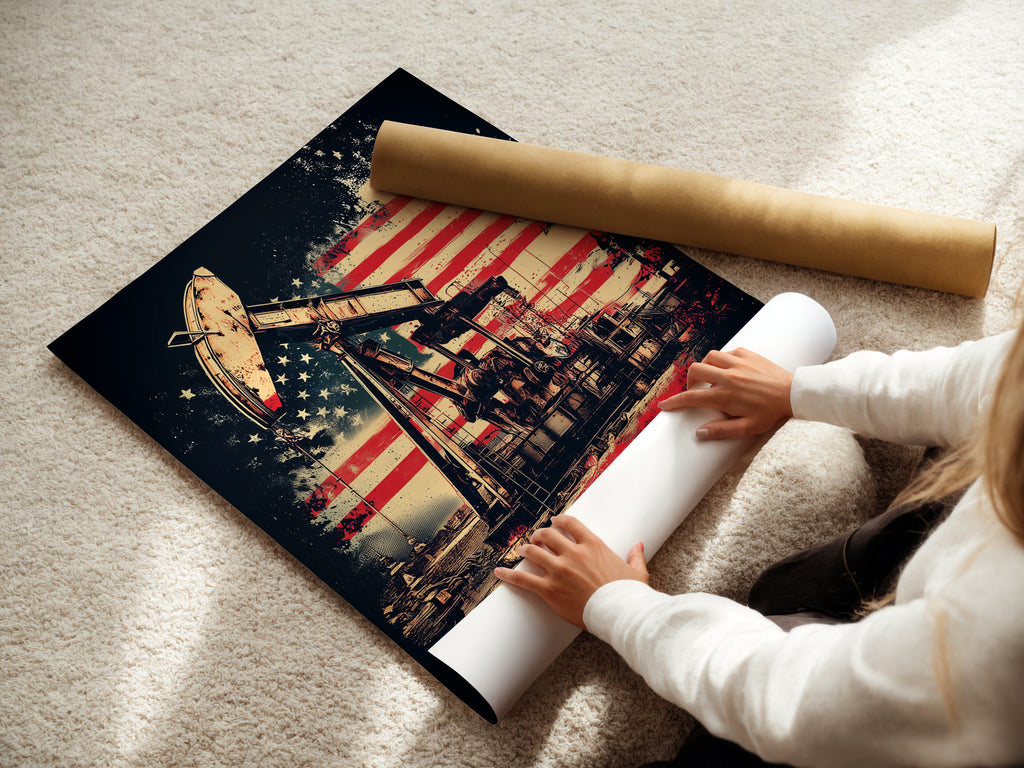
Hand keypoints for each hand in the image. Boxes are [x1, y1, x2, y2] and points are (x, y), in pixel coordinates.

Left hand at [494, 515, 647, 629]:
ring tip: (522, 550)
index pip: (570, 524)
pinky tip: (499, 571)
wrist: (620, 613)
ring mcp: (559, 570)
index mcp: (593, 545)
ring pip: (534, 552)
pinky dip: (509, 574)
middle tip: (536, 538)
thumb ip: (635, 556)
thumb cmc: (629, 594)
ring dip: (526, 549)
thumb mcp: (636, 572)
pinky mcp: (549, 589)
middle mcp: (573, 553)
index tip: (554, 521)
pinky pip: (523, 579)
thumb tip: (639, 545)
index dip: (559, 520)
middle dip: (539, 535)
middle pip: (547, 535)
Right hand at [658, 347, 792, 439]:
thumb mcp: (747, 428)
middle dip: (689, 380)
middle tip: (695, 389)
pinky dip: (723, 359)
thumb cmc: (771, 413)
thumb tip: (699, 433)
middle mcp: (728, 376)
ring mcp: (738, 363)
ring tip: (711, 377)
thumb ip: (722, 430)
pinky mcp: (748, 354)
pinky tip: (729, 369)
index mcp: (725, 395)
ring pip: (709, 357)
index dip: (674, 402)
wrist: (794, 394)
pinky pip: (727, 352)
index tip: (664, 405)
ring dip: (705, 367)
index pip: (691, 398)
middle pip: (695, 370)